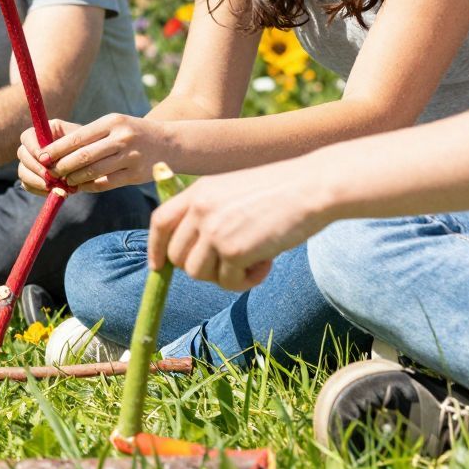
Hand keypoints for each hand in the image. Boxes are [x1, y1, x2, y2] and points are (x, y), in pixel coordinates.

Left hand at [23, 114, 176, 194]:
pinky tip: (81, 186)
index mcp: (112, 122)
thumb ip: (89, 135)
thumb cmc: (133, 133)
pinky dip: (89, 186)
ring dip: (74, 179)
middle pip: (83, 156)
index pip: (77, 138)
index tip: (42, 157)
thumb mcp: (114, 125)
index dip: (56, 150)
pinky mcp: (136, 175)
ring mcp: (131, 157)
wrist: (170, 143)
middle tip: (49, 172)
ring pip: (93, 172)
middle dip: (62, 166)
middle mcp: (122, 138)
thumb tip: (56, 150)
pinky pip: (106, 184)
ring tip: (64, 180)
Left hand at [147, 161, 325, 291]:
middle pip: (177, 256)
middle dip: (201, 267)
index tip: (158, 266)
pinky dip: (246, 280)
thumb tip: (197, 253)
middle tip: (232, 263)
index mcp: (198, 192)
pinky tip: (267, 263)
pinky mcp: (233, 251)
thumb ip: (211, 213)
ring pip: (198, 273)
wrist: (312, 187)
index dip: (156, 247)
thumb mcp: (234, 190)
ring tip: (253, 261)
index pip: (160, 222)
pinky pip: (227, 282)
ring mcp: (214, 230)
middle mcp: (200, 210)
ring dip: (224, 275)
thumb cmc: (282, 190)